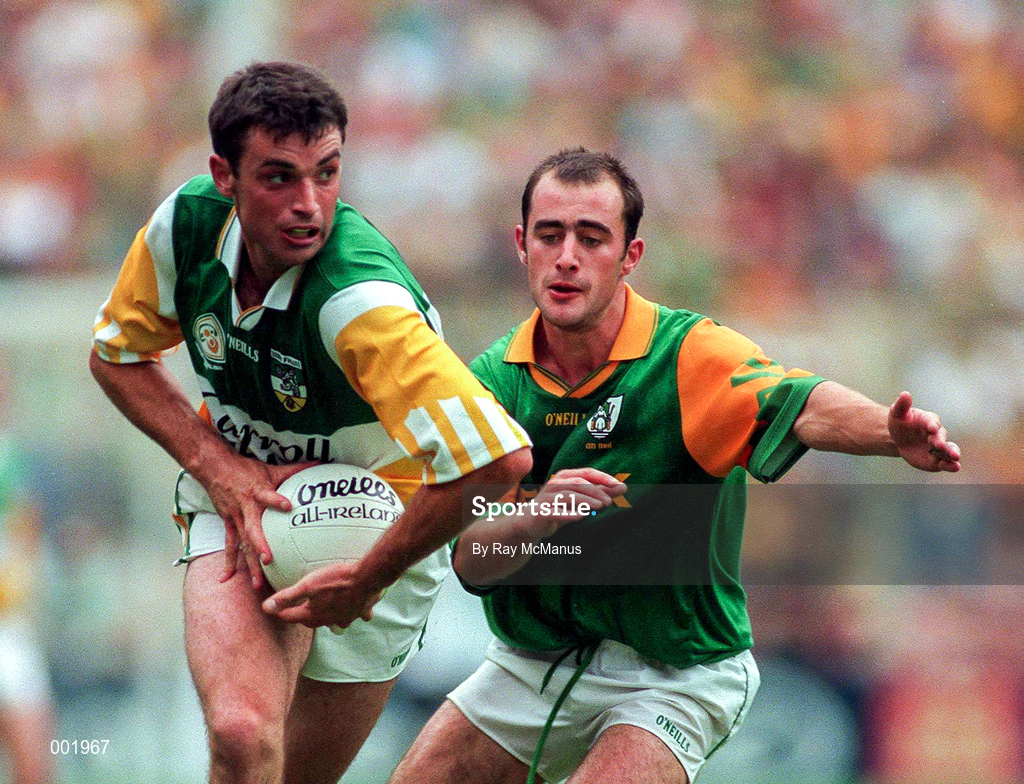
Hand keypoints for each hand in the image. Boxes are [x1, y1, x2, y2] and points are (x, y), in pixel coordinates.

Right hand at [196, 456, 316, 587]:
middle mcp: (246, 508)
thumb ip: (295, 469)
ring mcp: (236, 518)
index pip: (268, 496)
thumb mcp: (271, 468)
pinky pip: (230, 546)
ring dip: (249, 565)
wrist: (215, 468)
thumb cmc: (247, 469)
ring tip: (257, 584)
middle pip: (253, 530)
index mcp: (258, 492)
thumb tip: (321, 463)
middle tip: (268, 560)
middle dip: (260, 546)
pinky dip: (228, 563)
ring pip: (243, 545)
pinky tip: (226, 578)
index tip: (289, 506)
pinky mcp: (228, 524)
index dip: (277, 500)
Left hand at [261, 562, 383, 628]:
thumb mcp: (308, 585)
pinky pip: (356, 615)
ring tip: (326, 613)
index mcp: (313, 615)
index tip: (274, 609)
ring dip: (327, 619)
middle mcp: (329, 620)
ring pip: (333, 622)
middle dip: (302, 616)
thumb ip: (287, 596)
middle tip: (296, 609)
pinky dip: (353, 613)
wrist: (367, 578)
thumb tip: (265, 607)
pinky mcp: (360, 612)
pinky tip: (355, 607)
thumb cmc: (336, 580)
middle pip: (311, 621)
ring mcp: (346, 618)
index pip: (291, 616)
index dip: (280, 612)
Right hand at [523, 467, 626, 538]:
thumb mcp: (580, 499)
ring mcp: (547, 498)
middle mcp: (555, 484)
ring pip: (568, 495)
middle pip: (579, 483)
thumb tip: (623, 487)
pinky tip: (580, 517)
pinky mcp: (541, 512)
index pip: (587, 472)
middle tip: (610, 501)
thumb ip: (599, 493)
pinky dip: (568, 514)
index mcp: (565, 477)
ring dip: (585, 500)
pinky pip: (555, 512)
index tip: (618, 486)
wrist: (530, 522)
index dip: (603, 478)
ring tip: (600, 505)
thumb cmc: (558, 508)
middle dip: (596, 490)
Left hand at [888, 392, 960, 472]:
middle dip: (940, 440)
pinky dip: (951, 465)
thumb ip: (902, 405)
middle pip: (941, 436)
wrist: (900, 440)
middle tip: (938, 445)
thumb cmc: (900, 423)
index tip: (931, 427)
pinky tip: (955, 467)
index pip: (932, 421)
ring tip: (955, 457)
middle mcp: (937, 433)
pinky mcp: (938, 460)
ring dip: (951, 453)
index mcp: (928, 420)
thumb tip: (905, 394)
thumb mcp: (897, 414)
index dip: (932, 424)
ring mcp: (939, 447)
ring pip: (948, 449)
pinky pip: (946, 462)